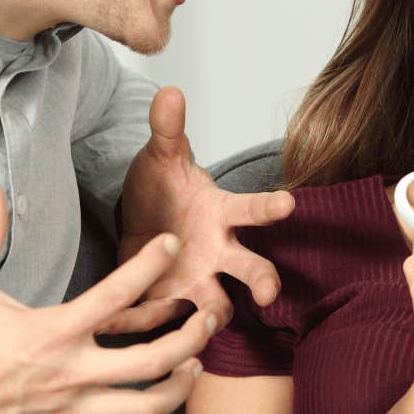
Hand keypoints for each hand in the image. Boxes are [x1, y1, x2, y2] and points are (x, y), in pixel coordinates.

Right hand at [0, 181, 220, 413]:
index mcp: (53, 331)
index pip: (117, 294)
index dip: (151, 264)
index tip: (171, 245)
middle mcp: (70, 373)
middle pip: (153, 361)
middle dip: (190, 338)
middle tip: (207, 318)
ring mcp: (68, 411)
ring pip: (143, 408)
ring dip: (176, 389)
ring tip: (193, 368)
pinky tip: (144, 404)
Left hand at [113, 87, 294, 331]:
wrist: (139, 225)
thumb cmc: (164, 189)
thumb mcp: (161, 157)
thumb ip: (167, 129)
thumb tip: (170, 91)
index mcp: (221, 214)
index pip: (252, 208)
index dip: (269, 207)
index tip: (289, 203)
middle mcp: (220, 251)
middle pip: (251, 268)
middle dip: (263, 280)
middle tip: (269, 292)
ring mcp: (199, 281)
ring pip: (219, 305)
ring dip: (213, 315)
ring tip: (207, 322)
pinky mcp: (172, 302)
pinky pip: (164, 317)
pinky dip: (148, 321)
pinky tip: (125, 321)